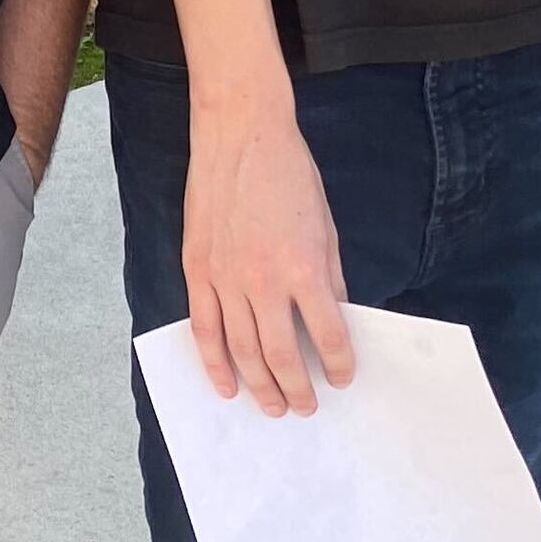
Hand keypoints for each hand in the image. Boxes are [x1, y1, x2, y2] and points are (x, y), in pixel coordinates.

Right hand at [183, 101, 354, 413]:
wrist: (240, 134)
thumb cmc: (289, 174)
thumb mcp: (326, 226)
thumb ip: (328, 277)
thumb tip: (332, 317)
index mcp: (305, 268)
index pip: (329, 335)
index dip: (339, 365)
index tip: (343, 379)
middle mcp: (264, 281)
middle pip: (282, 355)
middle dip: (298, 389)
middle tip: (306, 407)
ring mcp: (225, 278)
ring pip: (242, 351)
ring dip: (260, 387)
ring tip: (274, 407)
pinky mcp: (197, 270)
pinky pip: (203, 329)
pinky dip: (214, 364)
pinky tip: (227, 386)